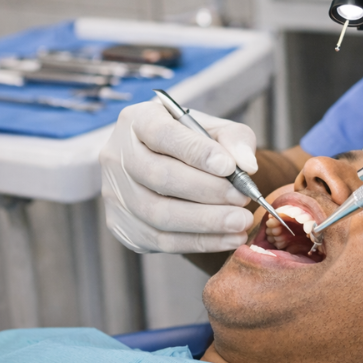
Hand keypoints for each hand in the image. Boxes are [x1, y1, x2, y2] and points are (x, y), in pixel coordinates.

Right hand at [99, 100, 257, 253]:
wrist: (167, 165)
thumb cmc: (193, 143)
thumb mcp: (216, 129)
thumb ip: (235, 139)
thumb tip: (247, 165)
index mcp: (137, 121)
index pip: (163, 134)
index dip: (196, 151)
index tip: (229, 167)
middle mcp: (117, 155)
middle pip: (159, 176)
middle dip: (207, 191)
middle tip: (242, 198)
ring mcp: (114, 193)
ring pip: (158, 214)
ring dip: (206, 222)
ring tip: (241, 221)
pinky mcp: (122, 226)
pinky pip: (161, 240)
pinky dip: (200, 242)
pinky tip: (229, 238)